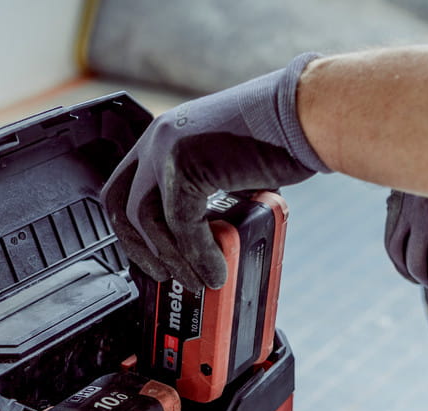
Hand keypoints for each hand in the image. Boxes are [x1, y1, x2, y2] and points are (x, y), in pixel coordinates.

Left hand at [101, 53, 328, 292]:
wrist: (306, 113)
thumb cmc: (281, 138)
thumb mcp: (228, 164)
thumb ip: (208, 193)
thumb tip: (209, 237)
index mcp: (164, 135)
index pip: (124, 188)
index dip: (132, 230)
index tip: (151, 255)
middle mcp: (159, 138)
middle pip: (121, 204)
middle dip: (139, 248)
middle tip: (162, 276)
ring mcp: (168, 149)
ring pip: (147, 221)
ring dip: (171, 260)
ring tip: (196, 281)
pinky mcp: (186, 166)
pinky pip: (181, 226)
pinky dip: (198, 256)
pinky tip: (215, 271)